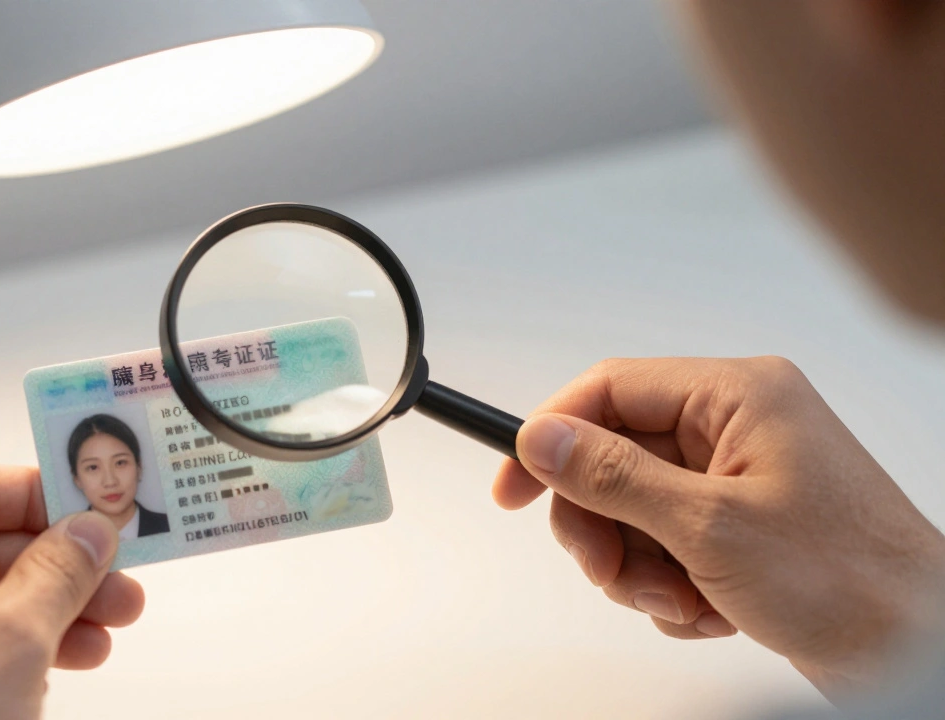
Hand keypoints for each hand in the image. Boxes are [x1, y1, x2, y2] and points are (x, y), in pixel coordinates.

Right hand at [493, 357, 944, 699]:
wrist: (918, 651)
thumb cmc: (850, 581)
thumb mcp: (708, 525)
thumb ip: (612, 475)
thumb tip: (541, 438)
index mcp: (736, 396)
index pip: (609, 390)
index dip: (550, 435)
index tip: (512, 486)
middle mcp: (736, 427)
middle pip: (614, 457)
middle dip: (603, 525)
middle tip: (609, 571)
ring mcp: (738, 477)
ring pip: (634, 509)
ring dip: (640, 566)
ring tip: (680, 599)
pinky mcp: (741, 524)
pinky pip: (666, 543)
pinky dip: (672, 585)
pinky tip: (710, 610)